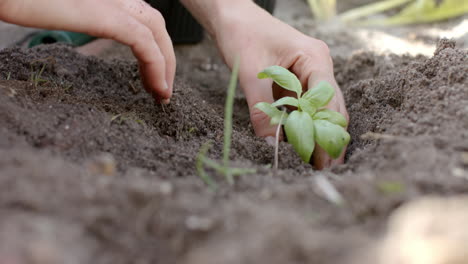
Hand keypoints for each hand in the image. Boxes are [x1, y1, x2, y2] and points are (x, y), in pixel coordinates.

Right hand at [0, 0, 175, 101]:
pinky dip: (157, 65)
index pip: (139, 17)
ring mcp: (109, 1)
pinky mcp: (104, 13)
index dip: (153, 46)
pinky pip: (143, 42)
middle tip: (161, 87)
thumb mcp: (53, 11)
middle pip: (153, 22)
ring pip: (155, 30)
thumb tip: (76, 31)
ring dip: (165, 63)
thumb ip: (75, 17)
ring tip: (162, 93)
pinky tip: (157, 88)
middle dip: (165, 56)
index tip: (153, 76)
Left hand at [213, 1, 348, 168]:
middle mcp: (319, 66)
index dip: (326, 132)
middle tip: (322, 170)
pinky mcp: (297, 80)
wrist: (232, 17)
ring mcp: (310, 73)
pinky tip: (300, 144)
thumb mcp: (250, 73)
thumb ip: (262, 109)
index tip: (321, 160)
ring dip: (316, 134)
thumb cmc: (242, 34)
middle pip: (331, 108)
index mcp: (315, 58)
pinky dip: (302, 125)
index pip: (328, 102)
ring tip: (314, 163)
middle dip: (328, 138)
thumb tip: (271, 145)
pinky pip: (304, 106)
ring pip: (319, 110)